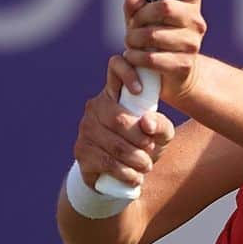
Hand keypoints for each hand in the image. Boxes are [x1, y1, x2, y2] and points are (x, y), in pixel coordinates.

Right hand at [72, 56, 176, 189]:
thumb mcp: (160, 135)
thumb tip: (146, 123)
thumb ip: (161, 126)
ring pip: (114, 144)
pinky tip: (135, 176)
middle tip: (152, 150)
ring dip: (135, 159)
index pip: (116, 66)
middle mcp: (96, 106)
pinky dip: (125, 172)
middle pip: (118, 118)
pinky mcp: (81, 150)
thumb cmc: (143, 145)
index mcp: (115, 92)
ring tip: (146, 165)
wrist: (120, 174)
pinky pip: (105, 162)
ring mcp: (85, 128)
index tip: (139, 91)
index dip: (127, 72)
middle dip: (140, 139)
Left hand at [122, 0, 206, 106]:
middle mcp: (196, 21)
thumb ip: (136, 7)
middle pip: (165, 8)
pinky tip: (132, 56)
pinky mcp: (184, 64)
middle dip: (140, 17)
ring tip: (130, 43)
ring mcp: (193, 44)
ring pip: (154, 34)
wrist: (171, 75)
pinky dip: (136, 57)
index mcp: (191, 3)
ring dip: (134, 39)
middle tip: (132, 26)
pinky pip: (153, 58)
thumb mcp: (143, 19)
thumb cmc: (156, 39)